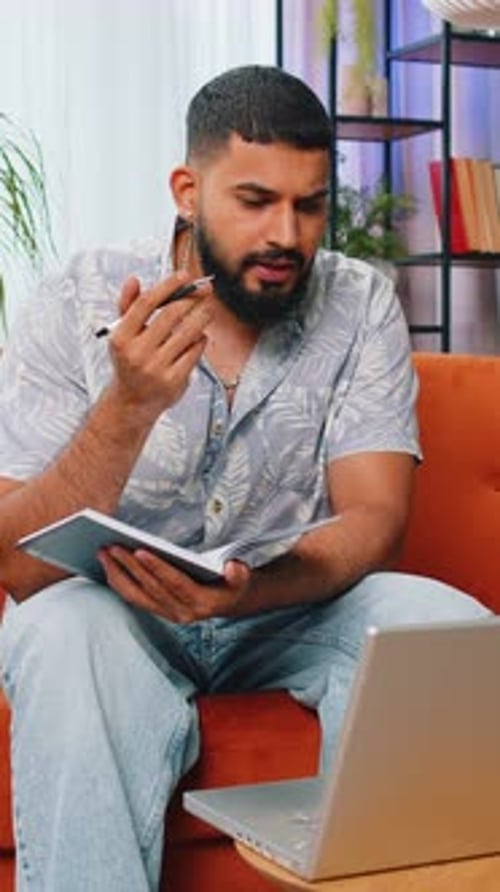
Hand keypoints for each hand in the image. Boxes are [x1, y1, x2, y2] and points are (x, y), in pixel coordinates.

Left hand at [97, 545, 251, 622]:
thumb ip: (239, 574)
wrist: (229, 602)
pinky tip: (107, 564)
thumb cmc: (232, 584)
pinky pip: (133, 597)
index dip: (157, 568)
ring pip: (136, 595)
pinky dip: (118, 581)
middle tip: (112, 546)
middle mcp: (180, 612)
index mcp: (200, 604)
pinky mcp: (156, 610)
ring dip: (117, 574)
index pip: (174, 584)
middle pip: (150, 588)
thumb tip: (233, 567)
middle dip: (129, 567)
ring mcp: (166, 613)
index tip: (139, 550)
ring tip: (102, 552)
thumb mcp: (242, 578)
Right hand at [107, 272, 214, 422]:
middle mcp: (137, 352)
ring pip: (187, 333)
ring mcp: (156, 368)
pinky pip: (194, 352)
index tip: (184, 275)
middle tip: (204, 290)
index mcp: (121, 337)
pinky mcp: (173, 381)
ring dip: (202, 316)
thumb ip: (128, 306)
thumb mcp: (122, 335)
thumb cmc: (129, 360)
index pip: (146, 303)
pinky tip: (200, 336)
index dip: (168, 286)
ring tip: (208, 308)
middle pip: (171, 315)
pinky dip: (200, 341)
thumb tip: (133, 280)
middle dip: (191, 299)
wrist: (131, 402)